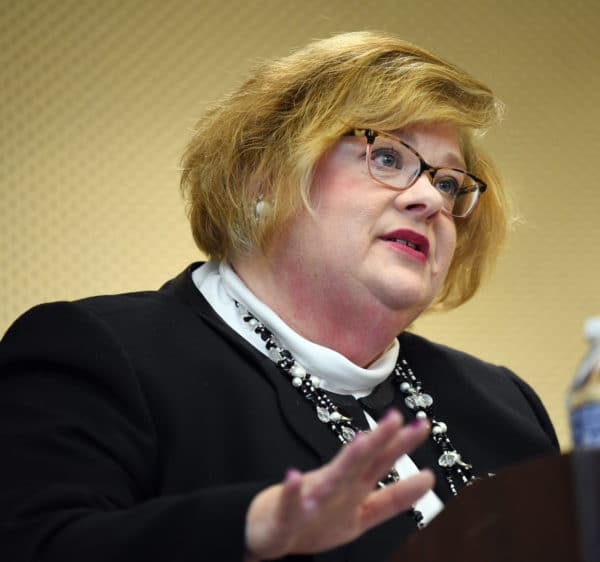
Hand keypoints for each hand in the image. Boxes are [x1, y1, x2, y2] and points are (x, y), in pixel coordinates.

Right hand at [244, 410, 433, 559]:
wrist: (269, 531)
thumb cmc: (313, 518)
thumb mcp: (361, 515)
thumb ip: (391, 500)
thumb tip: (424, 478)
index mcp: (354, 490)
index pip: (382, 464)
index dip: (402, 447)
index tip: (422, 426)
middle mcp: (336, 489)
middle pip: (361, 462)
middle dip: (379, 440)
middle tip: (396, 418)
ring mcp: (312, 498)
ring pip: (331, 478)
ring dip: (345, 460)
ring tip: (361, 442)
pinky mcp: (287, 514)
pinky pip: (289, 504)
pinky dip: (292, 490)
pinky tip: (294, 477)